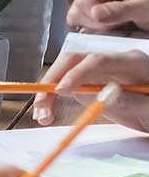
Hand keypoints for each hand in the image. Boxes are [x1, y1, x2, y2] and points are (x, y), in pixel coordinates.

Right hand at [33, 50, 148, 131]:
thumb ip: (134, 101)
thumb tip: (106, 95)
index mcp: (132, 62)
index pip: (98, 60)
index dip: (77, 74)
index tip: (61, 91)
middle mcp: (112, 62)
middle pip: (74, 60)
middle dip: (53, 79)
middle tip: (42, 104)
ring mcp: (99, 72)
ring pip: (64, 72)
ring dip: (47, 92)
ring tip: (42, 116)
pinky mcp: (90, 84)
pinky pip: (66, 86)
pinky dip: (52, 99)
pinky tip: (46, 113)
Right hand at [69, 0, 148, 31]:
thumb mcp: (144, 8)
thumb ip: (119, 11)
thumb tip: (94, 14)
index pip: (82, 2)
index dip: (94, 18)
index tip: (113, 25)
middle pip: (77, 8)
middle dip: (93, 22)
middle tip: (117, 25)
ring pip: (78, 15)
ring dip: (95, 25)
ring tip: (117, 25)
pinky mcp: (98, 4)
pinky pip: (85, 18)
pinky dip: (96, 26)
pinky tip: (112, 26)